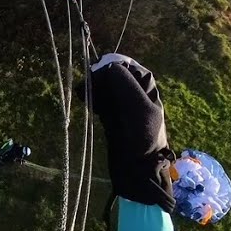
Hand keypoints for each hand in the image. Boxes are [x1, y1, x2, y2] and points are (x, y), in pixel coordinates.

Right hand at [77, 54, 175, 211]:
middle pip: (109, 73)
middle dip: (97, 79)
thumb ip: (125, 85)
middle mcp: (133, 88)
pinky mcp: (110, 112)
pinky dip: (90, 97)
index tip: (98, 78)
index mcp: (145, 83)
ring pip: (101, 84)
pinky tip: (86, 102)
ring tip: (84, 96)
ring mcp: (121, 100)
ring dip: (92, 88)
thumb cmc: (144, 137)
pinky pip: (98, 97)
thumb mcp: (140, 109)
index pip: (122, 64)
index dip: (108, 68)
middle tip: (87, 89)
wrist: (137, 166)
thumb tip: (107, 67)